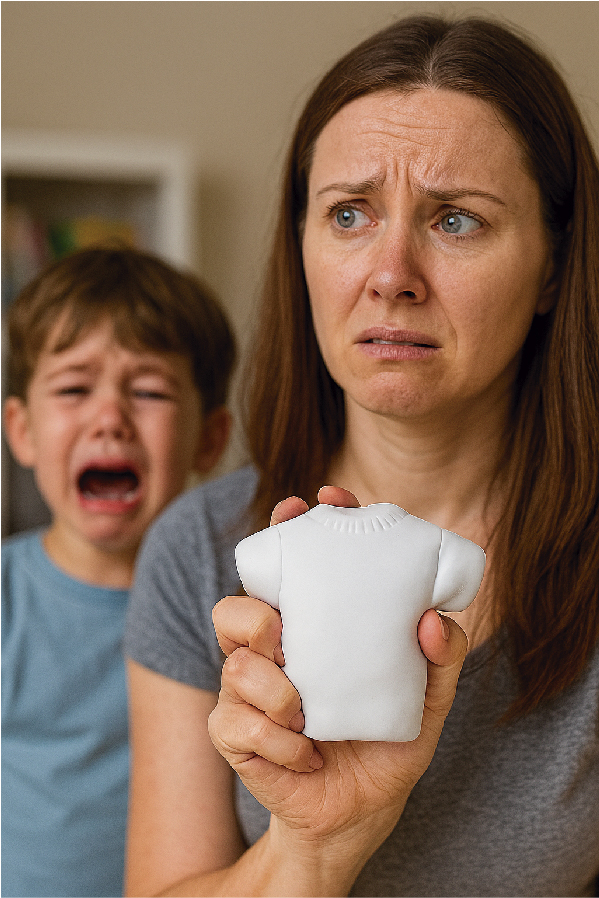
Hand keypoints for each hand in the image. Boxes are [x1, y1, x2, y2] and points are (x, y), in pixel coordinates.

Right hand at [209, 487, 467, 879]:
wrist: (358, 816)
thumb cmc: (387, 743)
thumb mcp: (429, 699)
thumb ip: (443, 657)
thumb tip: (434, 619)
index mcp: (311, 628)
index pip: (291, 566)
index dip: (292, 527)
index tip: (311, 501)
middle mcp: (273, 651)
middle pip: (235, 606)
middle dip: (254, 611)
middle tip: (284, 631)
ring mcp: (248, 693)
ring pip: (234, 664)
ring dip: (274, 688)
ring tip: (305, 710)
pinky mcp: (235, 735)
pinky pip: (236, 721)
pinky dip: (276, 739)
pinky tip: (305, 751)